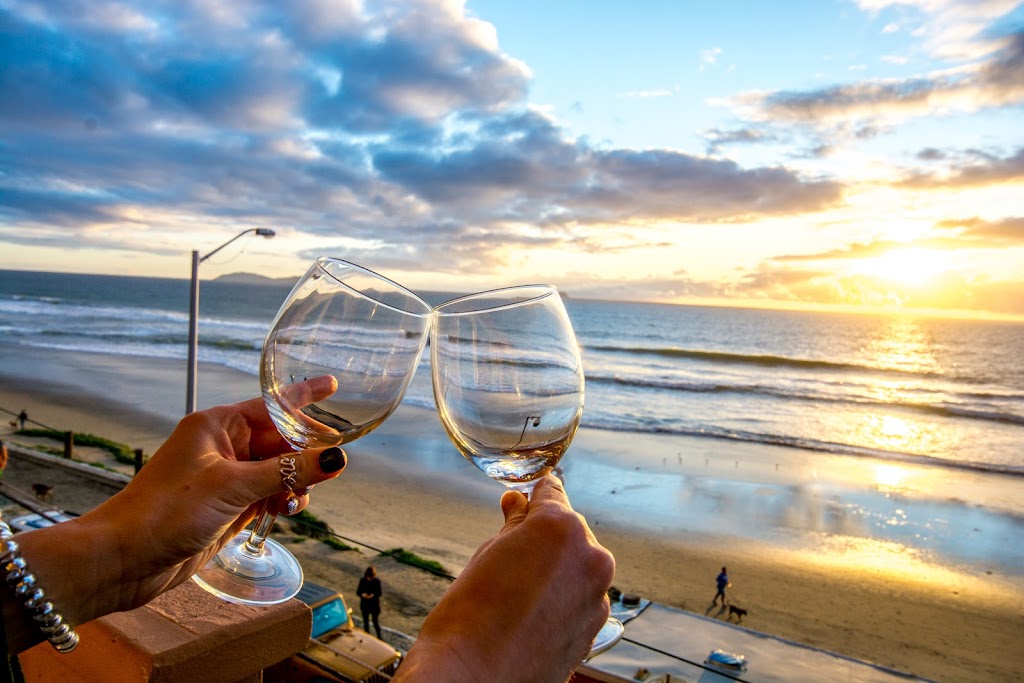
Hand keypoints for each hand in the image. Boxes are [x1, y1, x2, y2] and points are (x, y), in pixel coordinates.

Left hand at [12, 378, 346, 649]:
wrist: (125, 559)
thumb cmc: (167, 511)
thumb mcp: (233, 486)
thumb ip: (287, 472)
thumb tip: (336, 459)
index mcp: (217, 426)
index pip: (272, 405)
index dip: (304, 396)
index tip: (333, 385)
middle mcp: (223, 447)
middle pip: (280, 439)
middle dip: (306, 450)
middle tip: (335, 460)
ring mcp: (225, 478)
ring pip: (278, 470)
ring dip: (295, 482)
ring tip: (300, 498)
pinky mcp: (227, 507)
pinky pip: (268, 495)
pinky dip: (282, 500)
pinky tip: (287, 510)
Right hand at [395, 475, 614, 682]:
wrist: (473, 679)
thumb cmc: (470, 614)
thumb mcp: (487, 554)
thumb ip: (513, 524)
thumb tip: (518, 503)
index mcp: (562, 528)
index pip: (552, 492)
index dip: (532, 497)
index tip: (522, 503)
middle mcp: (591, 557)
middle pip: (569, 531)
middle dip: (544, 539)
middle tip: (508, 558)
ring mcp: (597, 596)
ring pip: (577, 567)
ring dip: (556, 572)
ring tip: (516, 595)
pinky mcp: (595, 628)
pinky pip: (580, 599)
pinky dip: (561, 601)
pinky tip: (529, 616)